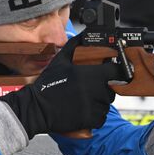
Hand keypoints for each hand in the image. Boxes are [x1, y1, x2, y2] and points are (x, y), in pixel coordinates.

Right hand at [0, 34, 120, 137]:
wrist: (37, 107)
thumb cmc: (48, 84)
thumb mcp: (60, 60)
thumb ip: (74, 45)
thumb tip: (83, 35)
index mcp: (90, 75)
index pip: (116, 70)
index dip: (114, 70)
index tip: (110, 71)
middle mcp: (95, 91)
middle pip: (112, 88)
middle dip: (105, 86)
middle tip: (91, 86)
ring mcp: (94, 106)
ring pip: (107, 103)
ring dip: (100, 101)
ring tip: (85, 98)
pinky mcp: (90, 119)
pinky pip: (101, 116)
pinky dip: (96, 114)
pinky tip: (83, 109)